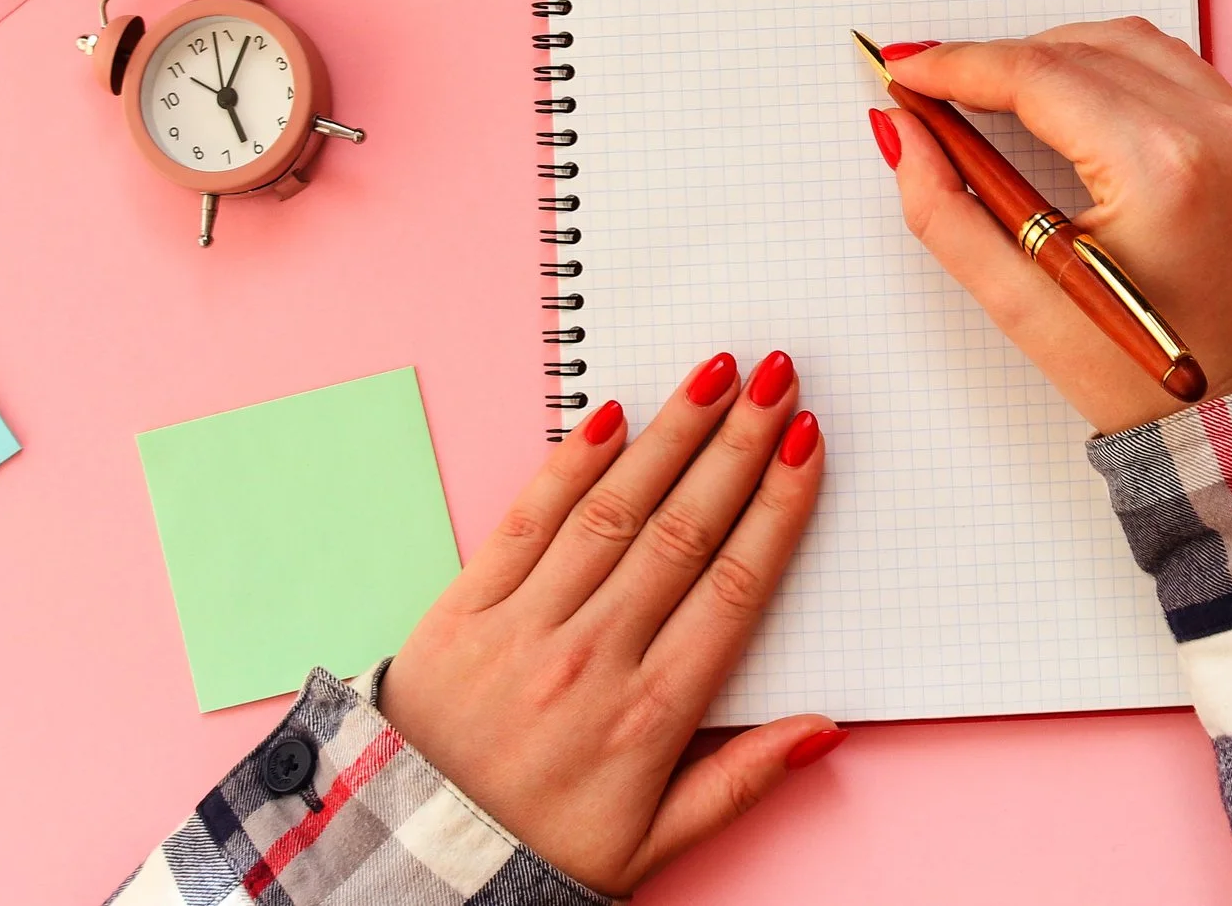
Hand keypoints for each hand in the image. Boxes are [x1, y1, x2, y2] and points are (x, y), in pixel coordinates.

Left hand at [375, 353, 836, 896]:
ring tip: (713, 375)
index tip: (807, 444)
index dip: (778, 507)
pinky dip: (570, 463)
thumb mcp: (651, 845)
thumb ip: (740, 780)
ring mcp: (525, 627)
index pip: (734, 586)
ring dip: (670, 434)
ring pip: (613, 511)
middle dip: (739, 444)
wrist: (409, 862)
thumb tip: (822, 728)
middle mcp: (592, 659)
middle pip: (684, 529)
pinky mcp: (463, 609)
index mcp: (649, 717)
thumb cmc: (535, 851)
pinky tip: (609, 415)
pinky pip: (526, 520)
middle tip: (777, 378)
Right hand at [872, 20, 1231, 433]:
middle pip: (1078, 49)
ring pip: (1126, 42)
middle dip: (995, 59)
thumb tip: (901, 132)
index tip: (902, 67)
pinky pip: (1170, 64)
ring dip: (1050, 54)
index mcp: (1161, 170)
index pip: (1038, 77)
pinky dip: (1107, 66)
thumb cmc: (1144, 383)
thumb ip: (946, 212)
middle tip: (932, 87)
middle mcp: (1215, 131)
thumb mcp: (1024, 307)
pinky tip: (1065, 99)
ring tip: (991, 93)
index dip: (957, 65)